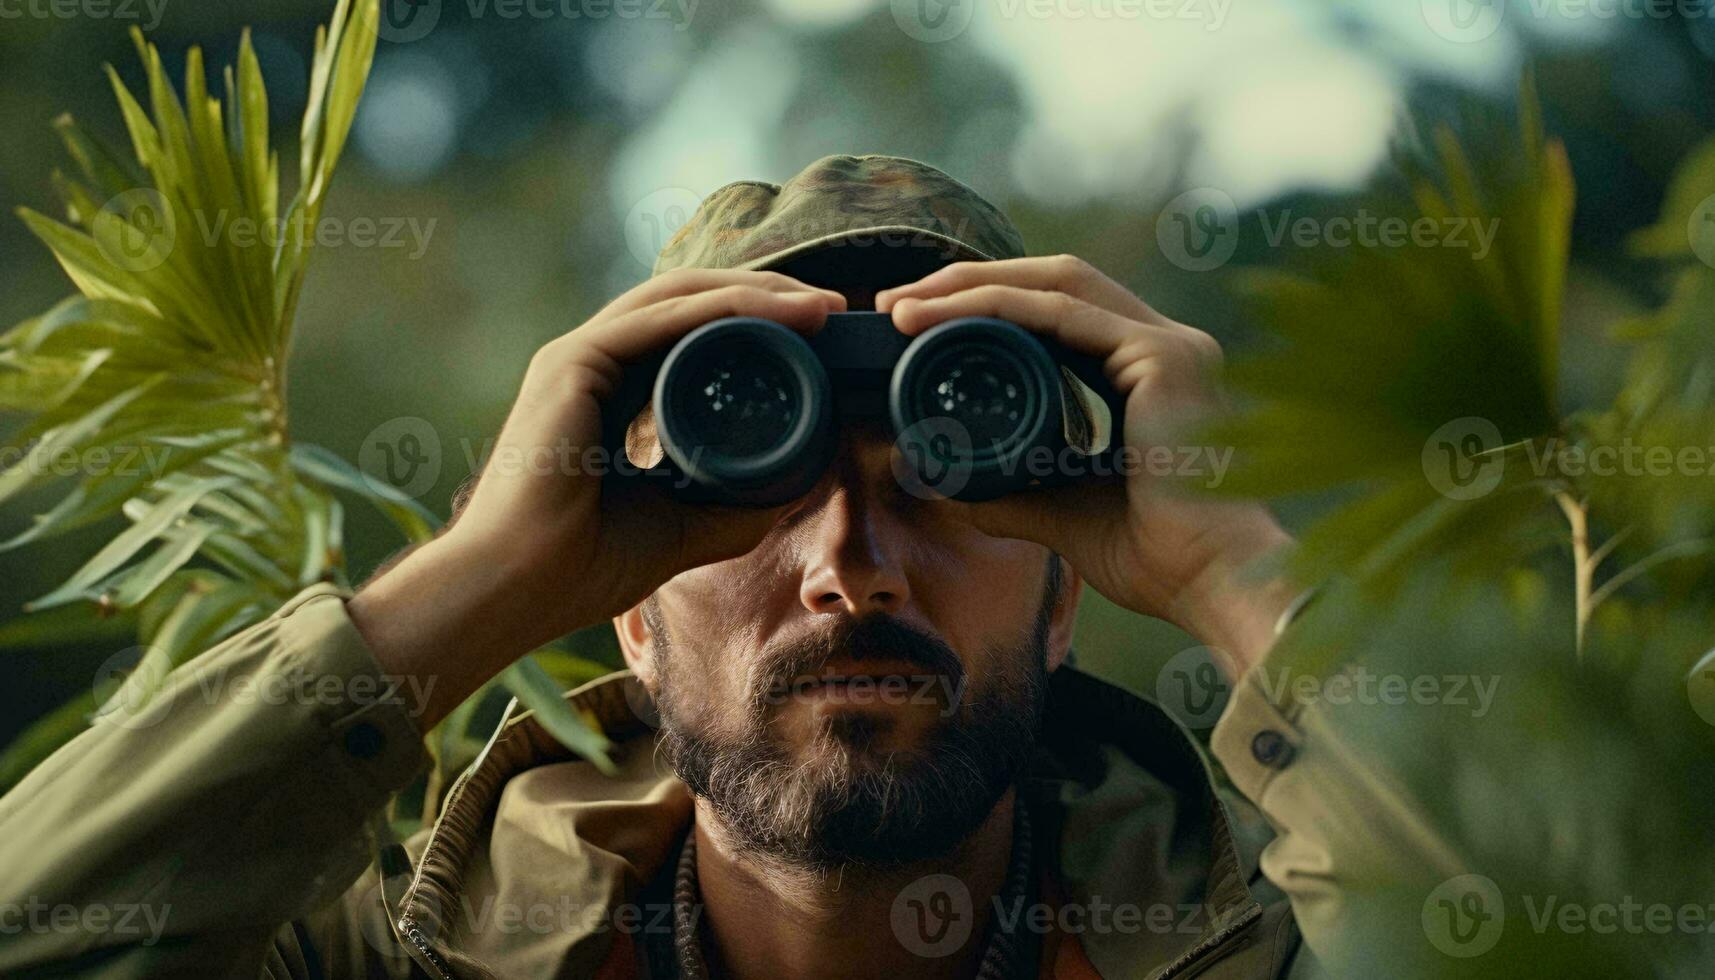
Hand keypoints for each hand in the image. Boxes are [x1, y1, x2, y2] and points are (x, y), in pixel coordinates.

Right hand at [349, 270, 845, 724]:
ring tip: (820, 306)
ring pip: (680, 297)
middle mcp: (593, 364)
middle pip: (690, 304)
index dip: (756, 324)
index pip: (691, 335)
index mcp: (611, 394)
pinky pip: (661, 318)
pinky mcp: (571, 362)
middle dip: (767, 296)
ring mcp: (578, 357)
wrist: (517, 590)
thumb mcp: (683, 528)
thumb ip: (734, 504)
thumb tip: (800, 482)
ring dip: (756, 293)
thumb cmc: (581, 568)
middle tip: (834, 307)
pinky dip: (724, 309)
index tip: (821, 337)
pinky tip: (776, 313)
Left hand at [878, 256, 1296, 674]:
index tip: (915, 327)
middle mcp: (1163, 346)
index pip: (1060, 314)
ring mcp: (1168, 344)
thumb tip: (944, 484)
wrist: (1211, 583)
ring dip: (972, 286)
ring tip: (904, 305)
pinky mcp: (1162, 355)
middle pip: (1053, 283)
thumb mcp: (1064, 513)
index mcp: (1149, 375)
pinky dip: (997, 307)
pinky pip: (1063, 313)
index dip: (988, 307)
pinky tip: (944, 316)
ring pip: (1055, 283)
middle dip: (968, 283)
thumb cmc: (1156, 559)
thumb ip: (1011, 492)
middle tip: (894, 302)